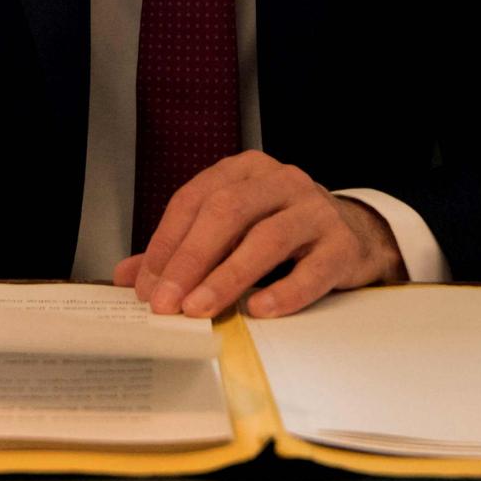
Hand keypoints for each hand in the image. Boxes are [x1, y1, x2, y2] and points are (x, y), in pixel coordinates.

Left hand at [111, 151, 404, 319]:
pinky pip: (314, 267)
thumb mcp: (230, 234)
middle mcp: (280, 180)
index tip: (145, 286)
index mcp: (244, 171)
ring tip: (201, 308)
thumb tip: (126, 277)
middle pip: (228, 211)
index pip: (195, 198)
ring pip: (267, 237)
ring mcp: (315, 208)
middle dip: (191, 259)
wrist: (354, 237)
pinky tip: (260, 309)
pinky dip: (285, 290)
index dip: (167, 242)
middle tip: (166, 302)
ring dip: (228, 275)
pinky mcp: (343, 243)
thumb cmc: (281, 233)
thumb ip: (180, 252)